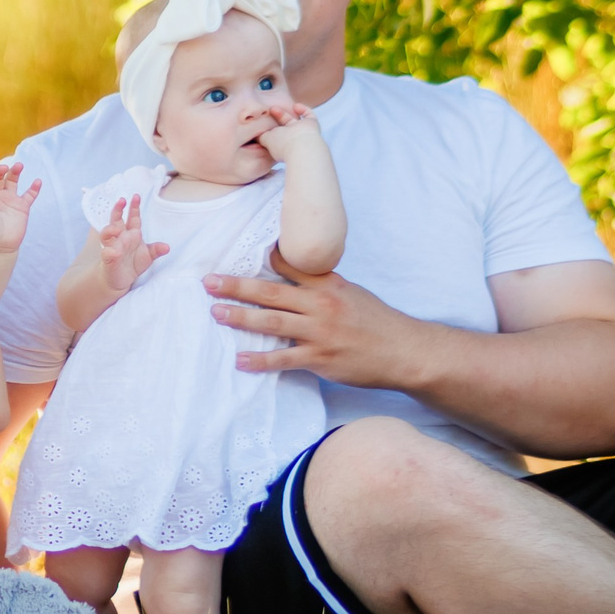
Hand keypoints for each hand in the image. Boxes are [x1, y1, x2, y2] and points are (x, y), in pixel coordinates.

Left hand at [0, 161, 41, 253]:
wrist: (0, 247)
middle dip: (0, 171)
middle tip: (4, 167)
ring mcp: (10, 199)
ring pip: (12, 181)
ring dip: (15, 173)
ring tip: (19, 165)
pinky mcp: (22, 207)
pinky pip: (29, 195)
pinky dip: (34, 189)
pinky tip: (37, 182)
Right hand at [97, 195, 169, 295]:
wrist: (121, 279)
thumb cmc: (133, 264)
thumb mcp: (148, 256)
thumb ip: (156, 250)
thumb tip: (167, 247)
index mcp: (131, 234)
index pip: (132, 218)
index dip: (134, 207)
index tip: (136, 196)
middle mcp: (120, 238)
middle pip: (116, 220)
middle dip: (118, 210)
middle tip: (121, 201)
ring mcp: (112, 247)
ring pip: (106, 234)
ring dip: (110, 229)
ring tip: (116, 229)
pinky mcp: (108, 259)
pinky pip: (106, 253)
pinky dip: (109, 252)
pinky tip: (114, 252)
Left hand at [205, 264, 422, 386]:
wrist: (405, 352)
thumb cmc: (376, 322)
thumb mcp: (351, 292)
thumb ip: (320, 285)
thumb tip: (290, 272)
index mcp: (328, 285)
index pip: (290, 266)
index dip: (262, 259)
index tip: (233, 253)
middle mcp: (321, 305)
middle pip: (271, 293)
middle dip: (237, 286)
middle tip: (209, 282)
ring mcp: (320, 333)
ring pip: (273, 323)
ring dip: (241, 318)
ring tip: (216, 314)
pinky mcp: (321, 359)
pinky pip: (284, 359)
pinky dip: (260, 360)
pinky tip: (240, 360)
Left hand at [255, 98, 319, 162]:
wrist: (302, 147)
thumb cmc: (283, 145)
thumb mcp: (266, 140)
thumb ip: (260, 137)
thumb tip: (254, 135)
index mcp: (281, 146)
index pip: (275, 137)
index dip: (269, 130)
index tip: (261, 122)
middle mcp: (292, 140)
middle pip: (284, 127)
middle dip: (277, 118)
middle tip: (270, 109)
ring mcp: (303, 133)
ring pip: (295, 122)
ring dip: (286, 114)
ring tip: (277, 107)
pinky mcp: (312, 125)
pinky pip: (309, 116)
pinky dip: (303, 110)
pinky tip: (296, 105)